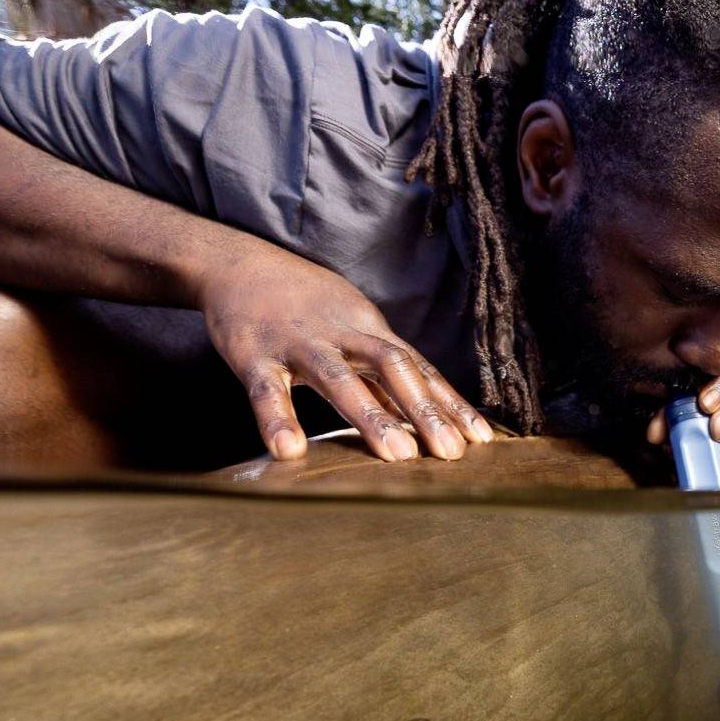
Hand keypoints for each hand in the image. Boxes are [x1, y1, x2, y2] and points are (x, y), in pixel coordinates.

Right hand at [197, 252, 494, 462]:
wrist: (237, 264)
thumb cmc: (303, 306)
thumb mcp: (349, 331)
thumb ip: (379, 376)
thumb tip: (422, 419)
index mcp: (369, 330)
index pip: (419, 368)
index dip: (450, 403)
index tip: (482, 439)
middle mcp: (341, 333)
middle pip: (393, 367)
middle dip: (425, 410)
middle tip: (451, 454)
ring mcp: (299, 343)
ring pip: (339, 378)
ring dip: (370, 416)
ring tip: (397, 456)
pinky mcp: (254, 355)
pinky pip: (267, 390)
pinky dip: (279, 418)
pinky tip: (290, 451)